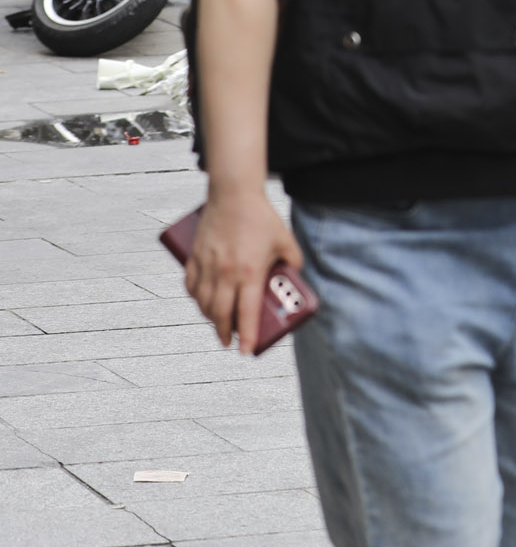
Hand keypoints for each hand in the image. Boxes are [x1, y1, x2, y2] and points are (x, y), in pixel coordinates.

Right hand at [185, 188, 303, 355]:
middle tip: (229, 342)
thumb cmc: (262, 218)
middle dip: (224, 333)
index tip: (246, 351)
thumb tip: (294, 279)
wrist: (234, 195)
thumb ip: (293, 262)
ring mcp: (207, 266)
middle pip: (221, 314)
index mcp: (249, 272)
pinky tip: (202, 303)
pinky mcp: (195, 257)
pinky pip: (191, 286)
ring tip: (218, 324)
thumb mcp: (286, 242)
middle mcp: (226, 273)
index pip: (247, 313)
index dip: (247, 335)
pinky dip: (195, 299)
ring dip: (210, 318)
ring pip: (203, 303)